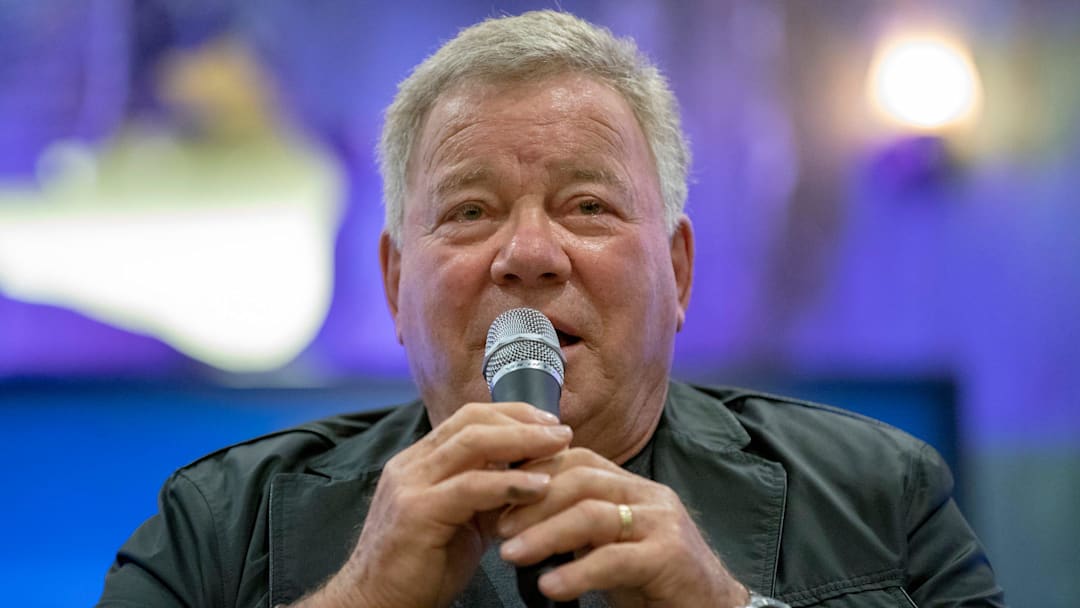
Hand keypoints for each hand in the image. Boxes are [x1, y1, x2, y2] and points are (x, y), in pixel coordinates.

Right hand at [295, 402, 572, 607]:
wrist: (377, 604)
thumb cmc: (419, 569)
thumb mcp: (460, 521)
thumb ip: (486, 495)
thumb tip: (529, 476)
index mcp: (418, 462)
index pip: (467, 419)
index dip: (511, 415)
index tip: (548, 423)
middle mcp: (411, 465)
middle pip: (472, 422)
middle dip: (522, 420)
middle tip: (561, 431)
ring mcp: (410, 484)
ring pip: (473, 444)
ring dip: (523, 441)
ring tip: (559, 447)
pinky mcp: (417, 511)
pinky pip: (472, 487)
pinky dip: (511, 483)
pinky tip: (540, 486)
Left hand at [497, 448, 749, 606]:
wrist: (712, 607)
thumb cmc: (653, 580)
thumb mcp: (609, 544)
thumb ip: (577, 526)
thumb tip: (516, 516)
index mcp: (631, 487)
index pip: (577, 459)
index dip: (534, 472)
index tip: (498, 495)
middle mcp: (648, 496)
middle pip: (581, 480)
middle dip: (532, 502)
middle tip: (498, 528)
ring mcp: (662, 523)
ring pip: (593, 514)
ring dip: (545, 534)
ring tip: (511, 555)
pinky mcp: (670, 557)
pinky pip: (614, 559)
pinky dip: (576, 573)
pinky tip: (548, 588)